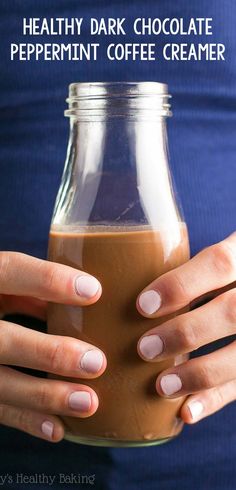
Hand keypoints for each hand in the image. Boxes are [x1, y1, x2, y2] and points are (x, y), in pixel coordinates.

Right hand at [0, 252, 105, 441]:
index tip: (94, 291)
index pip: (8, 271)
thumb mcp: (5, 283)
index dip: (48, 280)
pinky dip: (26, 421)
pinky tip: (58, 428)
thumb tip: (87, 296)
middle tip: (96, 363)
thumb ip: (33, 286)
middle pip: (1, 340)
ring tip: (87, 402)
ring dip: (44, 396)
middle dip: (50, 353)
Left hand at [136, 232, 235, 423]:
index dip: (181, 285)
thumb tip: (120, 277)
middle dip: (186, 332)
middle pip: (232, 312)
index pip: (220, 263)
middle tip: (144, 348)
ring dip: (200, 374)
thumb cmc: (225, 270)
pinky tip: (186, 412)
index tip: (143, 305)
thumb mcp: (217, 255)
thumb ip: (188, 265)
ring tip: (162, 386)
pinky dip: (215, 399)